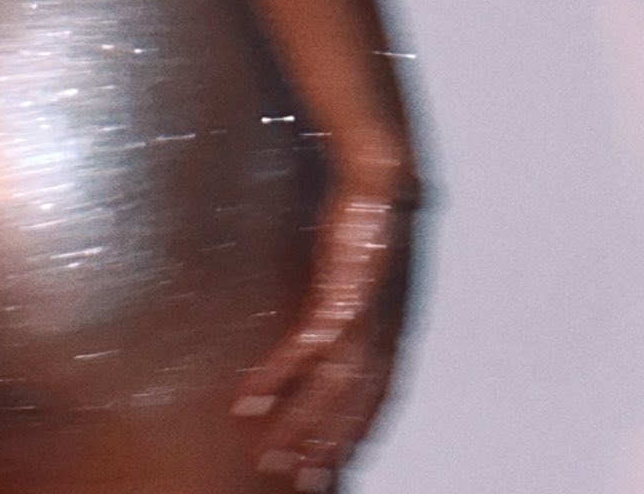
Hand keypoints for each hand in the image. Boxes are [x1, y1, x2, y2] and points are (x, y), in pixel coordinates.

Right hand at [233, 181, 417, 484]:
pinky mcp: (338, 301)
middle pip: (354, 409)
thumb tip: (342, 311)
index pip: (378, 401)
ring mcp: (363, 322)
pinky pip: (302, 352)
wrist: (383, 179)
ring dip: (298, 427)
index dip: (358, 435)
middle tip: (299, 482)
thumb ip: (361, 298)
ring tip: (269, 456)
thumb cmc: (373, 217)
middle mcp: (384, 337)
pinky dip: (275, 378)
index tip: (336, 463)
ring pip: (329, 392)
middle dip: (326, 447)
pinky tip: (249, 397)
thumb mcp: (370, 268)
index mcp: (394, 332)